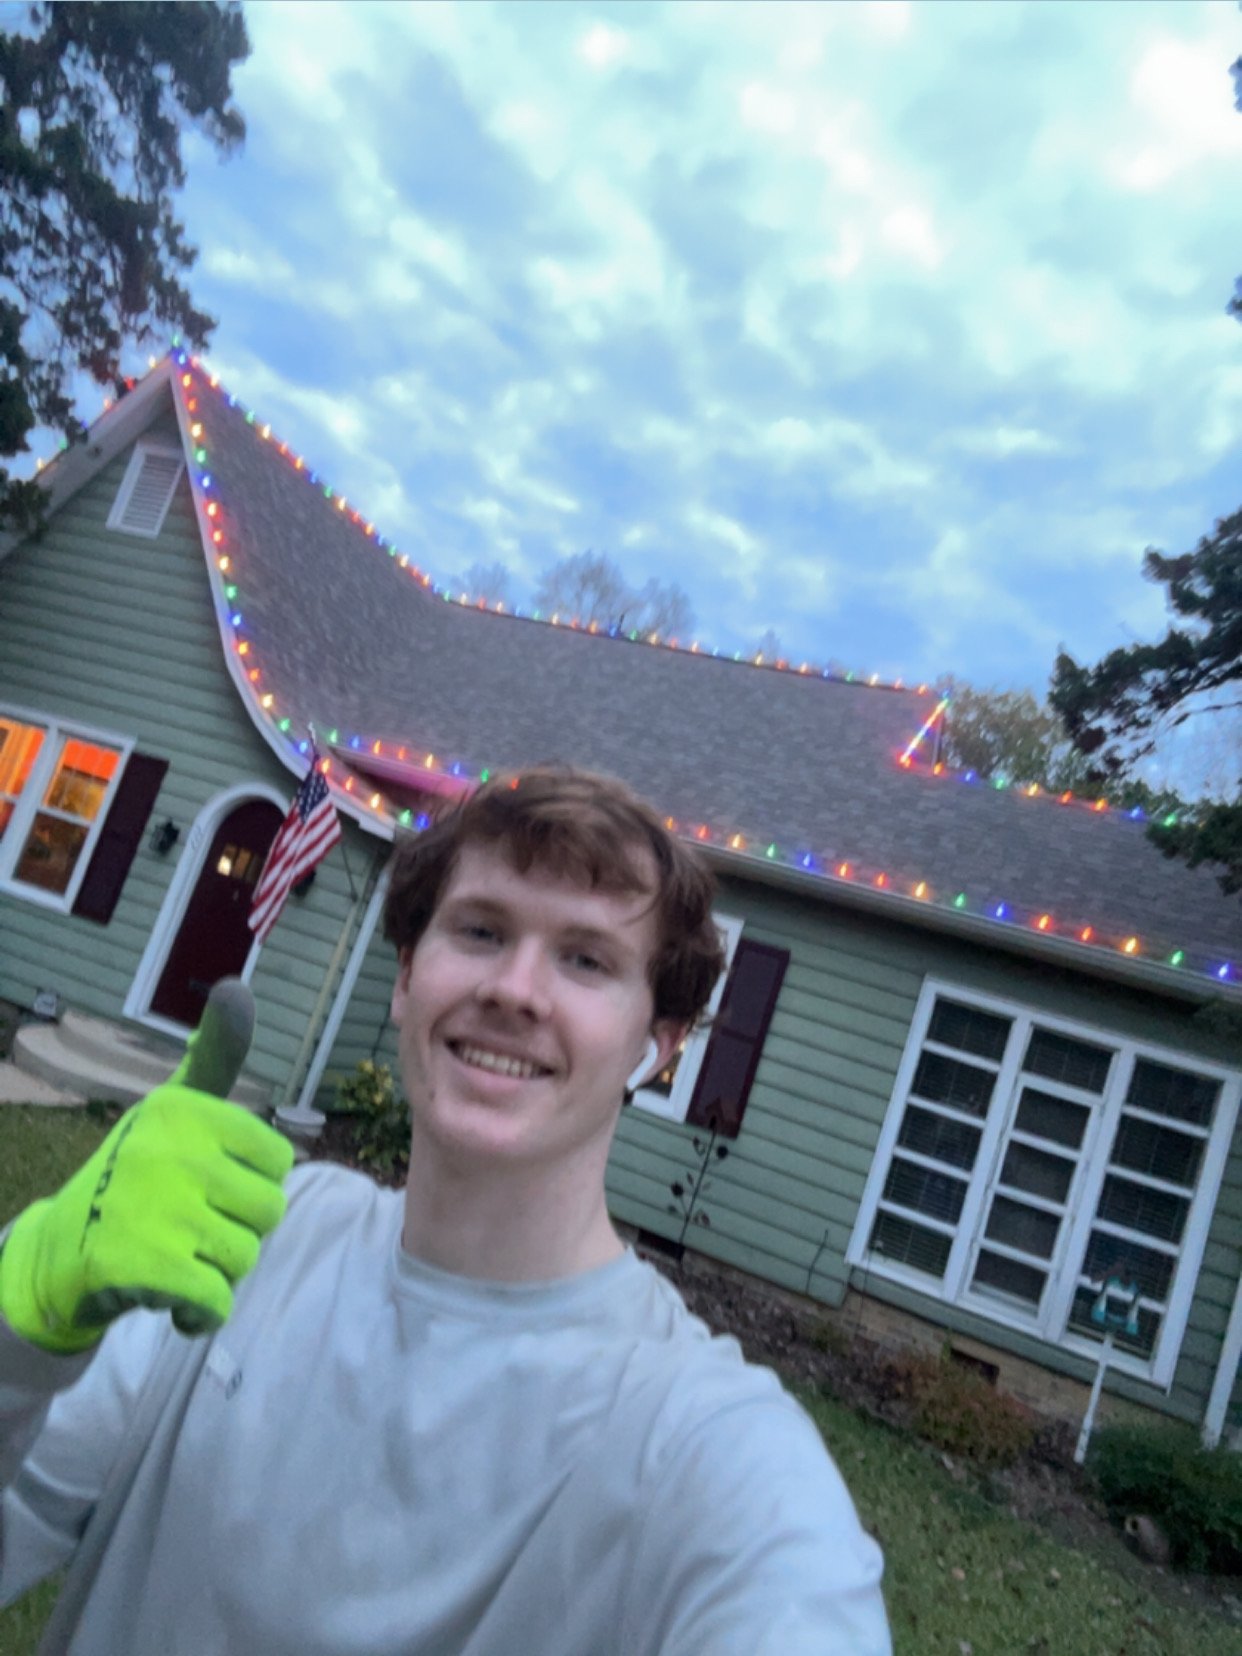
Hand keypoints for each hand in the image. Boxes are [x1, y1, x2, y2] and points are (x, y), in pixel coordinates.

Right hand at [0, 982, 293, 1351]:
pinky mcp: (142, 1265)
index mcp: (184, 1109)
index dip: (251, 1186)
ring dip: (218, 1272)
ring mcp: (154, 1206)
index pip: (279, 1162)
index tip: (209, 1186)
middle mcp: (168, 1149)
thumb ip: (215, 1056)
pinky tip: (172, 1301)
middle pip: (268, 1211)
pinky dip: (200, 1313)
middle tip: (190, 1227)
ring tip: (176, 1255)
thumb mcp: (174, 1109)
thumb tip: (237, 986)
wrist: (56, 1253)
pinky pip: (216, 1300)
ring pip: (244, 1255)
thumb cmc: (135, 1176)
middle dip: (238, 1232)